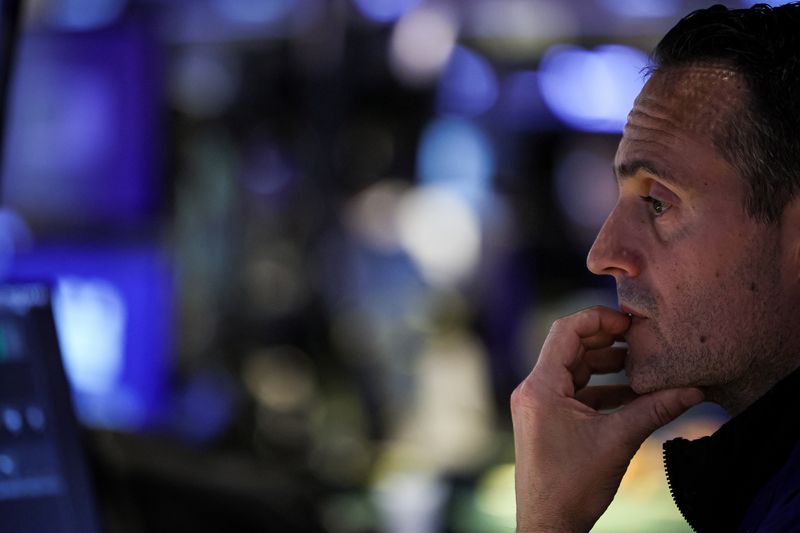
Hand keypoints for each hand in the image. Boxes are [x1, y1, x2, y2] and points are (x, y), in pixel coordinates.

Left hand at [510, 306, 703, 531]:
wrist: (548, 524)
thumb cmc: (573, 487)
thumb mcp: (619, 442)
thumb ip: (655, 410)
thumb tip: (693, 389)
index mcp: (541, 387)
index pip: (565, 331)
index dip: (599, 318)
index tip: (631, 322)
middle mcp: (533, 390)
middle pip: (569, 347)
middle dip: (607, 339)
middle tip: (641, 337)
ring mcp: (537, 405)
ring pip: (573, 369)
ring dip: (606, 364)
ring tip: (642, 363)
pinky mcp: (546, 419)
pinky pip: (573, 391)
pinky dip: (600, 388)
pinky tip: (632, 393)